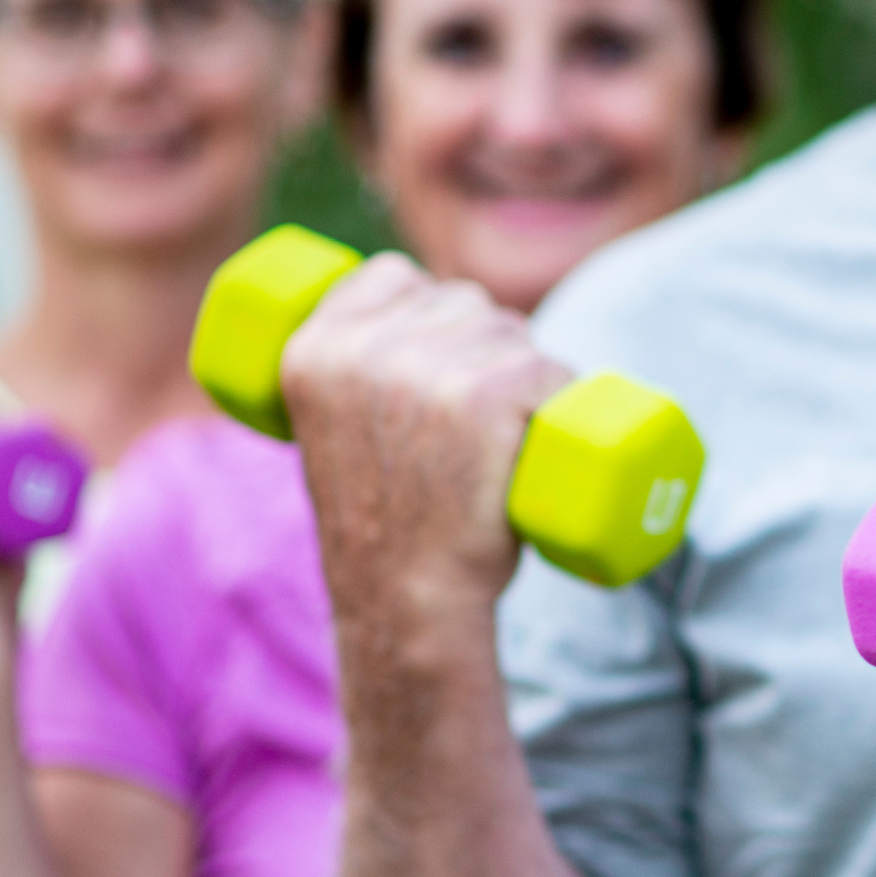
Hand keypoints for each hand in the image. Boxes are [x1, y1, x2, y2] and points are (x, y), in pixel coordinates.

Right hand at [281, 254, 571, 621]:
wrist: (407, 600)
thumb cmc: (385, 524)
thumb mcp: (337, 431)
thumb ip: (353, 377)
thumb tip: (412, 314)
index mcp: (311, 348)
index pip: (394, 276)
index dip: (431, 306)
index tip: (446, 356)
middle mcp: (363, 348)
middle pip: (465, 303)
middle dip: (489, 347)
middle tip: (480, 425)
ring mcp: (426, 368)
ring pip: (515, 336)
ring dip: (530, 377)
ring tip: (503, 443)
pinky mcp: (487, 395)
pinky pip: (553, 369)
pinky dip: (564, 397)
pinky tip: (542, 436)